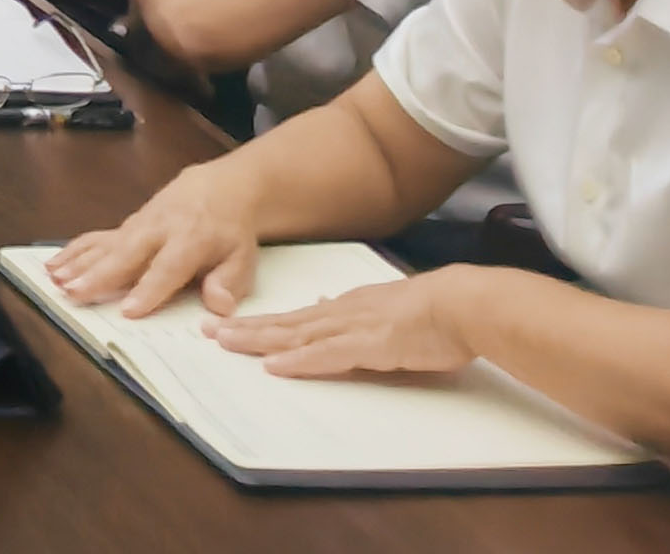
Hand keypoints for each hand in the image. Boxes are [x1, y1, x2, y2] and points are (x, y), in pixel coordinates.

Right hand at [48, 158, 265, 318]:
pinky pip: (96, 237)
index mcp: (191, 239)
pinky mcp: (125, 225)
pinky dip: (73, 250)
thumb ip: (229, 282)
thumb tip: (218, 306)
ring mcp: (138, 224)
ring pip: (105, 244)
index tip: (129, 310)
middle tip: (75, 293)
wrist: (219, 188)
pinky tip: (54, 264)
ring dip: (79, 263)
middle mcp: (159, 229)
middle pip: (126, 253)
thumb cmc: (230, 232)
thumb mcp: (243, 257)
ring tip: (56, 280)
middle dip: (99, 275)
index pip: (167, 267)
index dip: (148, 289)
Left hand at [206, 267, 499, 377]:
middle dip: (244, 329)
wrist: (463, 305)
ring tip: (223, 344)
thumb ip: (352, 312)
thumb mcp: (385, 308)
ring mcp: (353, 328)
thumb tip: (322, 307)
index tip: (227, 325)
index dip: (259, 323)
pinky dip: (299, 361)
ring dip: (258, 341)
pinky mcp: (371, 345)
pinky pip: (327, 355)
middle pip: (284, 324)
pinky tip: (274, 366)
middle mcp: (341, 314)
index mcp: (346, 307)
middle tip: (206, 332)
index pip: (294, 318)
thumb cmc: (434, 312)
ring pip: (296, 336)